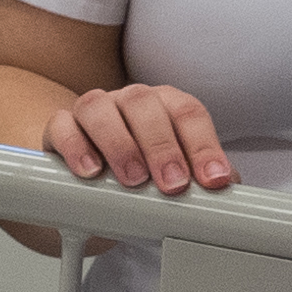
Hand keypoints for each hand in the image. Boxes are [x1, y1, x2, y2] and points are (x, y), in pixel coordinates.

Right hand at [29, 82, 233, 197]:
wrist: (90, 184)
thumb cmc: (141, 176)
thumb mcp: (173, 179)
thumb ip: (201, 182)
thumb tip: (231, 190)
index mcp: (165, 106)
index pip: (188, 113)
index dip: (204, 146)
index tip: (214, 181)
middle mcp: (129, 101)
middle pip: (146, 105)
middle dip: (162, 146)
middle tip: (173, 185)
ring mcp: (93, 110)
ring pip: (100, 107)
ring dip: (120, 144)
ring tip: (133, 180)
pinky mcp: (59, 128)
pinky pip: (63, 126)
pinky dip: (76, 146)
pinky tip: (91, 171)